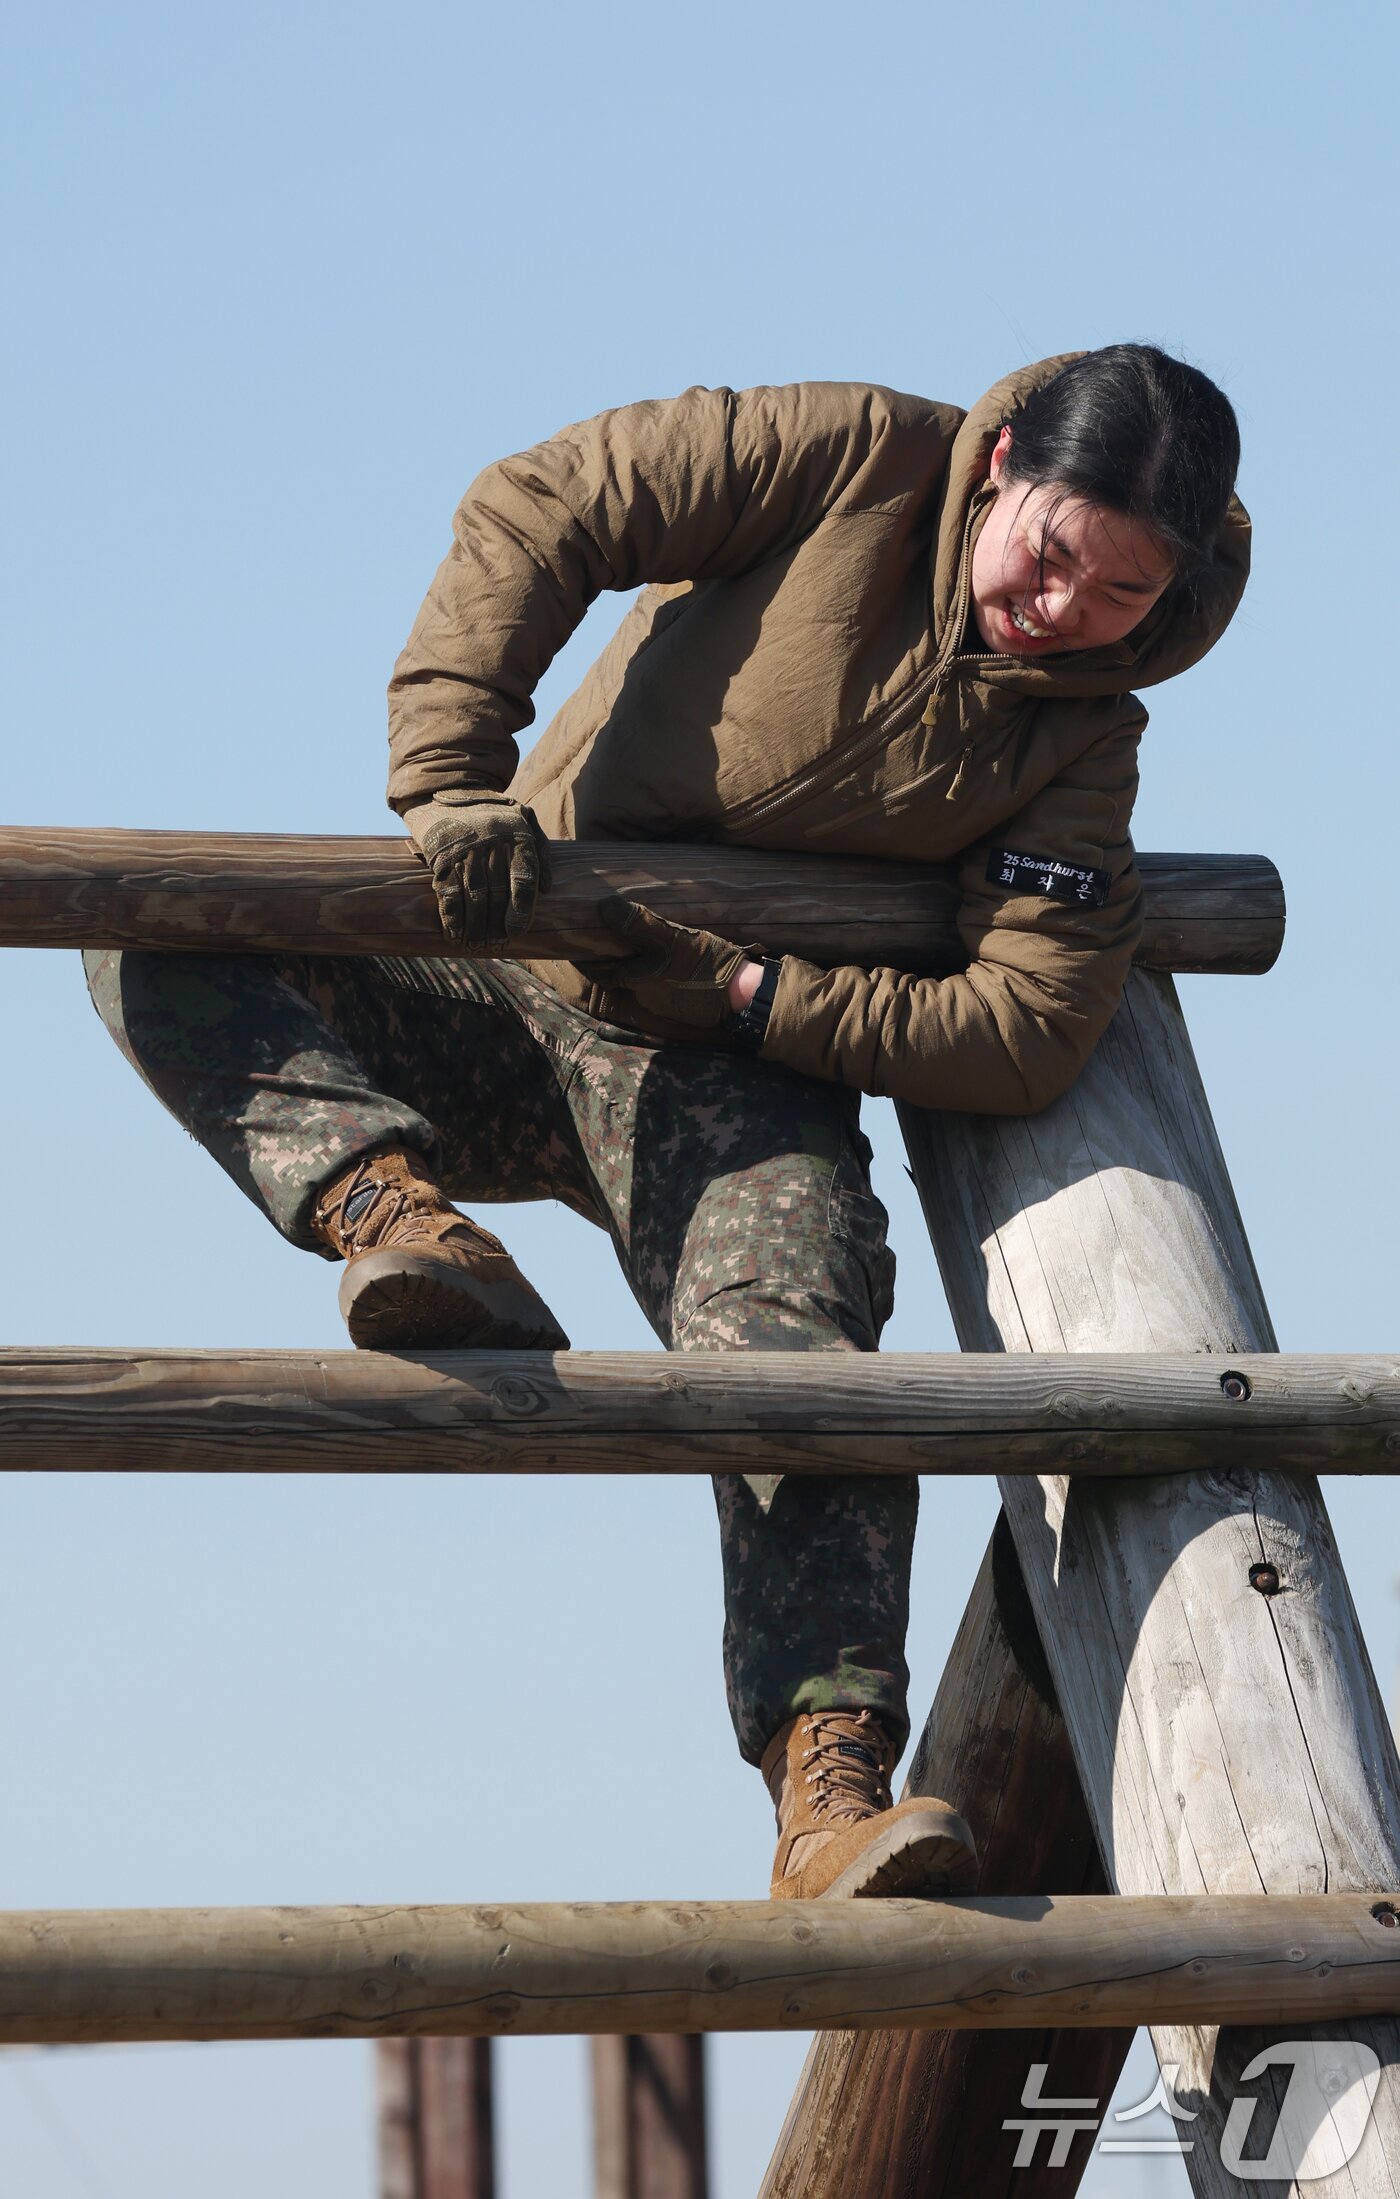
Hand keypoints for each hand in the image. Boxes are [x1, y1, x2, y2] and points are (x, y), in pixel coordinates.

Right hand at [403, 791, 551, 947]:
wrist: (446, 788)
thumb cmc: (492, 812)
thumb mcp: (525, 819)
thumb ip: (541, 850)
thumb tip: (547, 887)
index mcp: (518, 836)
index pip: (524, 881)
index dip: (521, 911)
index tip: (516, 932)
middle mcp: (492, 844)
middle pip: (498, 895)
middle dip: (496, 925)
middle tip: (495, 943)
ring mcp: (465, 850)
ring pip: (473, 898)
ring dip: (474, 927)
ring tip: (475, 944)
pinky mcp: (441, 856)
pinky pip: (448, 893)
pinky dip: (452, 917)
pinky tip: (455, 934)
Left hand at [586, 898, 756, 1030]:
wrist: (741, 996)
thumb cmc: (707, 965)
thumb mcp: (674, 938)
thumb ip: (640, 923)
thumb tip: (605, 907)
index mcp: (638, 979)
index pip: (599, 971)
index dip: (585, 960)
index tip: (574, 946)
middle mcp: (645, 995)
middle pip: (618, 978)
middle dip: (610, 962)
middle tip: (604, 941)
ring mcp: (663, 1004)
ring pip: (640, 984)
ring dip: (636, 969)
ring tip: (637, 947)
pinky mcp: (681, 1006)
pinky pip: (661, 990)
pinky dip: (657, 977)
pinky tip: (666, 963)